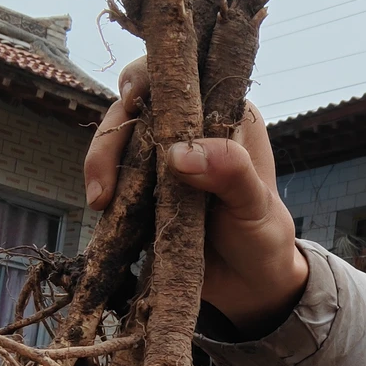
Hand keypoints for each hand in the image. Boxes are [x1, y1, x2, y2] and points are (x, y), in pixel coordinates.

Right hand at [84, 59, 309, 333]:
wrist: (251, 289)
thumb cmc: (264, 239)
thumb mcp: (255, 206)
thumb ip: (231, 173)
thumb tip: (179, 153)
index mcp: (223, 115)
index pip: (177, 76)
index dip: (146, 77)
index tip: (130, 99)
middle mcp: (189, 130)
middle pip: (133, 109)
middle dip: (111, 139)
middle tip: (104, 186)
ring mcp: (162, 161)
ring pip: (117, 144)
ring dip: (102, 168)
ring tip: (102, 205)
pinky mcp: (144, 192)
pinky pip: (114, 181)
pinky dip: (104, 194)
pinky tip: (104, 215)